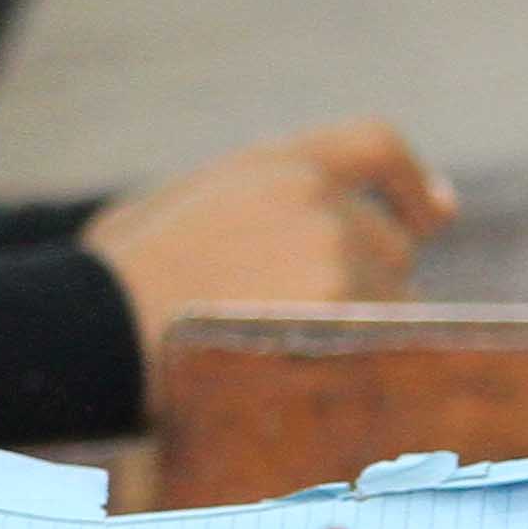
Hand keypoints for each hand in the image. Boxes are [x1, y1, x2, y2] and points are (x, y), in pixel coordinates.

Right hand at [81, 120, 459, 376]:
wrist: (92, 338)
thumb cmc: (112, 284)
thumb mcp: (170, 207)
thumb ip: (244, 199)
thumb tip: (289, 218)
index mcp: (277, 165)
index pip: (377, 144)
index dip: (410, 181)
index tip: (435, 214)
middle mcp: (321, 204)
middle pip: (388, 240)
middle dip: (366, 278)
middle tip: (301, 323)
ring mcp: (339, 264)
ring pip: (392, 300)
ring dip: (360, 329)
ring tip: (281, 356)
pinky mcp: (344, 324)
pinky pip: (387, 349)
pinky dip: (363, 367)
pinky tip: (309, 384)